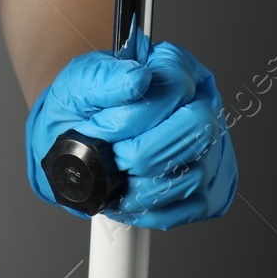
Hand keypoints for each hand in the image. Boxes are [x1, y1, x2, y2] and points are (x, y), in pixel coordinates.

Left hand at [26, 41, 236, 229]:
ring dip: (141, 186)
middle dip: (143, 152)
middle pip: (196, 128)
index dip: (135, 115)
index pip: (176, 86)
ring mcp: (209, 148)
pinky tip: (125, 198)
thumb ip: (102, 78)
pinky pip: (190, 208)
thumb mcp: (77, 85)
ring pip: (193, 174)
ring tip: (112, 179)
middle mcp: (200, 103)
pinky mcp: (207, 190)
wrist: (66, 145)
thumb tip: (138, 78)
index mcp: (172, 67)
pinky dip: (150, 210)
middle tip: (112, 158)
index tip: (99, 128)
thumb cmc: (78, 110)